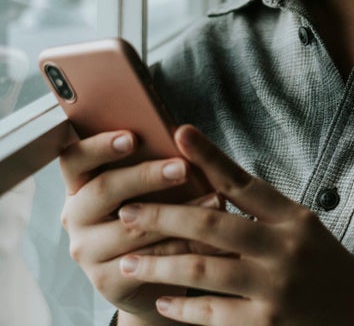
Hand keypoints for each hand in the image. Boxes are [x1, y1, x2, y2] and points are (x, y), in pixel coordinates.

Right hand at [59, 130, 219, 324]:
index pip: (75, 159)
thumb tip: (184, 136)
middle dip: (146, 176)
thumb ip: (155, 163)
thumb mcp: (152, 188)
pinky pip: (146, 262)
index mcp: (81, 184)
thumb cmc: (158, 214)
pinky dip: (183, 248)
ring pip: (131, 228)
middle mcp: (76, 216)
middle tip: (183, 168)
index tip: (132, 137)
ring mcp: (87, 251)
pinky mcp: (106, 280)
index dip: (99, 146)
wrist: (158, 276)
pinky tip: (210, 239)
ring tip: (216, 200)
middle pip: (103, 189)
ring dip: (177, 213)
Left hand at [116, 124, 353, 325]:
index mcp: (296, 219)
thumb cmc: (328, 271)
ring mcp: (274, 289)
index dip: (209, 157)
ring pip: (199, 271)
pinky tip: (160, 300)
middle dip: (161, 215)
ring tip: (127, 260)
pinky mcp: (265, 325)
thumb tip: (212, 185)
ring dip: (156, 264)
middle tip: (127, 211)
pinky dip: (180, 307)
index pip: (245, 181)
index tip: (177, 133)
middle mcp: (285, 249)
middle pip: (211, 223)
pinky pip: (209, 314)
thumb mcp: (306, 231)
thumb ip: (264, 212)